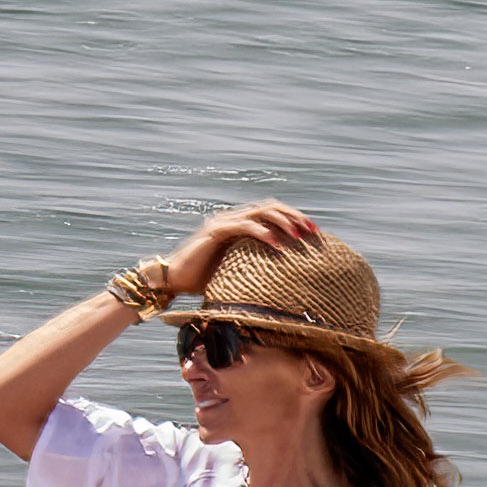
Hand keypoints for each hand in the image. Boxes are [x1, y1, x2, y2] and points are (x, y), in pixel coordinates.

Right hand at [166, 201, 324, 291]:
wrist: (173, 280)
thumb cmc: (204, 280)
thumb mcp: (238, 269)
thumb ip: (256, 263)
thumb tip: (286, 275)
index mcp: (239, 223)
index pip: (271, 212)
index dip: (294, 218)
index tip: (314, 232)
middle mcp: (232, 218)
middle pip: (270, 207)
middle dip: (294, 216)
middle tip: (312, 231)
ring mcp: (223, 223)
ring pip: (260, 212)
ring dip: (283, 221)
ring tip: (298, 234)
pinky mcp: (215, 232)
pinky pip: (243, 226)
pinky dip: (263, 232)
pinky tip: (277, 243)